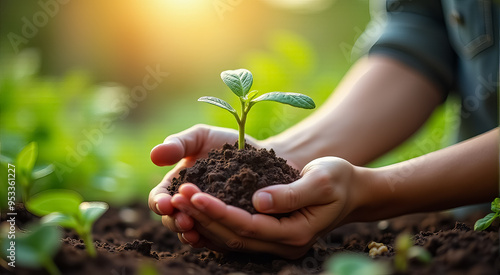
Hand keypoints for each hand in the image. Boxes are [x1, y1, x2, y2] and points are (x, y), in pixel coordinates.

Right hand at [148, 124, 265, 244]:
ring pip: (190, 233)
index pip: (159, 199)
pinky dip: (211, 240)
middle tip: (185, 221)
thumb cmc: (224, 142)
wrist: (257, 153)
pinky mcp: (224, 226)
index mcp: (176, 185)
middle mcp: (188, 205)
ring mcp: (206, 218)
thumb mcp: (200, 137)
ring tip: (195, 233)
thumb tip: (154, 155)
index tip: (166, 203)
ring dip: (189, 235)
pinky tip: (215, 238)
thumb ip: (178, 144)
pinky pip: (215, 239)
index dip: (159, 203)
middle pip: (172, 220)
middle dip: (175, 223)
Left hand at [171, 157, 365, 258]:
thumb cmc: (338, 180)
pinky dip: (214, 224)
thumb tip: (258, 201)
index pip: (248, 226)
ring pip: (231, 239)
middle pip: (234, 236)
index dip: (219, 211)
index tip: (194, 193)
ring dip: (203, 220)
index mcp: (295, 234)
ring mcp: (275, 244)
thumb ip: (291, 193)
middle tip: (178, 194)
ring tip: (179, 200)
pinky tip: (195, 210)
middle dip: (203, 216)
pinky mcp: (269, 236)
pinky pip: (236, 236)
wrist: (350, 190)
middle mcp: (283, 245)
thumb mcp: (321, 181)